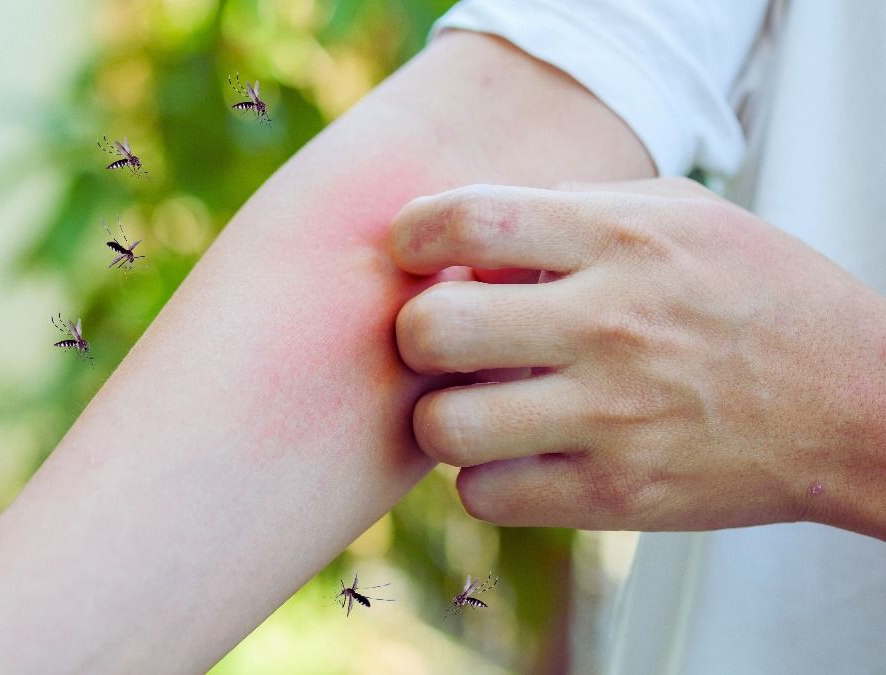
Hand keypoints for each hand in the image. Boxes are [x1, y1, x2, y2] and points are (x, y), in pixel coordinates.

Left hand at [390, 178, 885, 535]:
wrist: (859, 406)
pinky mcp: (617, 496)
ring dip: (442, 416)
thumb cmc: (760, 295)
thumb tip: (475, 236)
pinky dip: (484, 478)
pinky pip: (486, 496)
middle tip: (443, 340)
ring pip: (445, 427)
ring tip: (476, 405)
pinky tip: (515, 455)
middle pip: (432, 329)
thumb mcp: (682, 215)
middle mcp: (610, 325)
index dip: (412, 233)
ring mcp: (613, 417)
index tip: (415, 251)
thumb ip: (575, 206)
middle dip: (415, 333)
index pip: (470, 220)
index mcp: (622, 239)